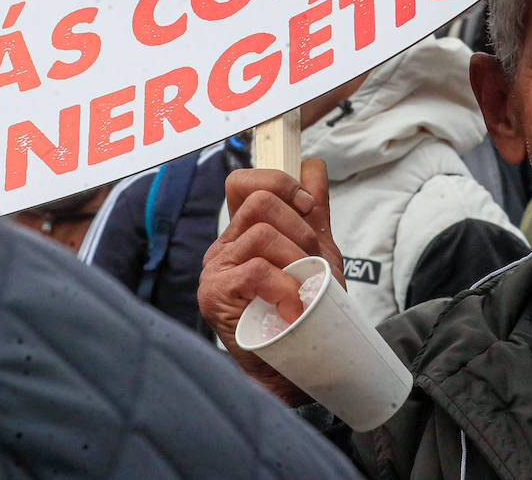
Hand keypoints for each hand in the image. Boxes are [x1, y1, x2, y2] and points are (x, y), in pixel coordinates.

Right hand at [199, 157, 344, 402]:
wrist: (296, 367)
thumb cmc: (304, 310)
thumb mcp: (316, 253)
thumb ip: (312, 212)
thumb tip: (313, 165)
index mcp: (242, 231)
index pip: (243, 182)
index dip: (280, 183)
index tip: (308, 208)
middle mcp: (223, 246)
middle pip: (259, 201)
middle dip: (300, 227)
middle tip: (310, 260)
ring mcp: (215, 270)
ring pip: (260, 232)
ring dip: (296, 258)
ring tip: (302, 288)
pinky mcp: (215, 296)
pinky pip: (254, 269)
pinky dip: (284, 285)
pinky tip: (292, 305)